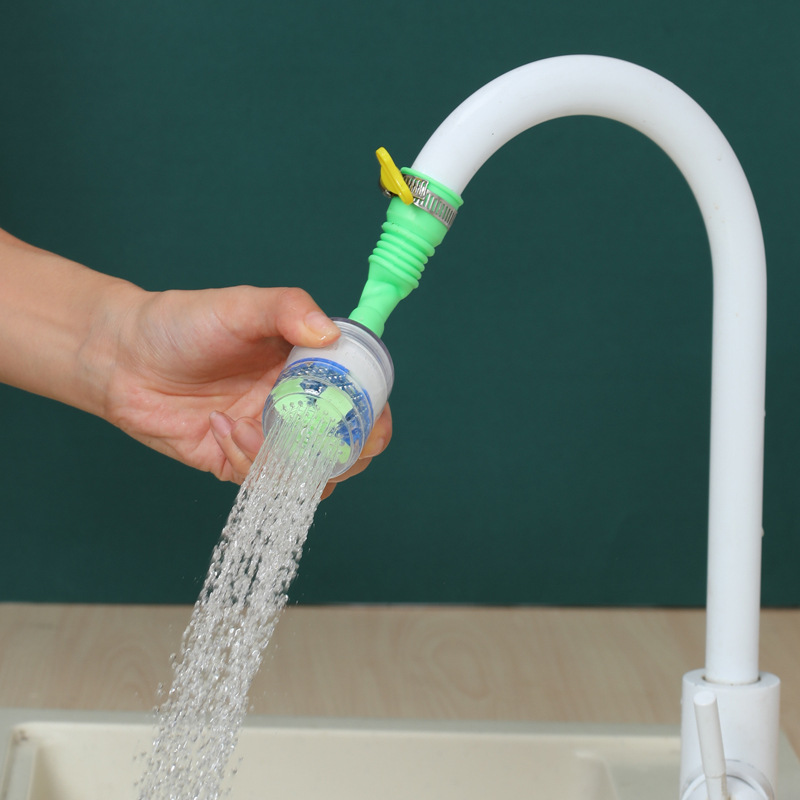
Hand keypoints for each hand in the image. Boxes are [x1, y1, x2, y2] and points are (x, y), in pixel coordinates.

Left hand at [101, 285, 391, 494]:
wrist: (121, 357)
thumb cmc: (183, 323)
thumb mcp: (241, 306)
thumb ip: (288, 310)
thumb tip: (330, 334)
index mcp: (309, 369)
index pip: (360, 401)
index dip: (373, 417)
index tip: (369, 423)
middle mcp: (294, 406)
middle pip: (344, 449)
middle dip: (342, 457)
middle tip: (317, 445)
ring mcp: (266, 437)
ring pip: (305, 473)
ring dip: (284, 461)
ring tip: (243, 425)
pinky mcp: (235, 460)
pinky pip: (259, 480)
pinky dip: (244, 460)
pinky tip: (218, 427)